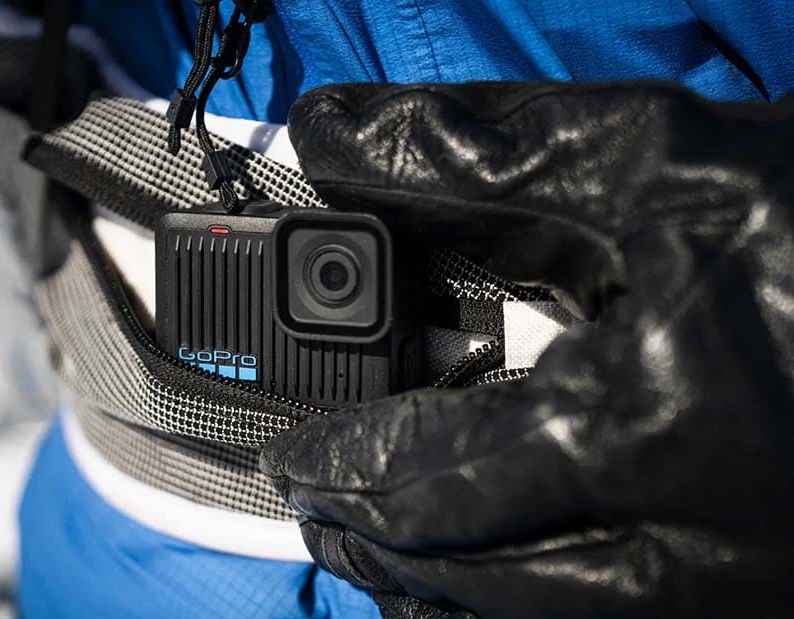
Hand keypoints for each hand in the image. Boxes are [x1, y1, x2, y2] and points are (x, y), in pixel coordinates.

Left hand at [261, 82, 793, 618]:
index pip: (425, 474)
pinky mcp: (767, 609)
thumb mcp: (665, 161)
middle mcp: (681, 551)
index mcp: (638, 435)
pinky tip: (490, 591)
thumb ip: (477, 152)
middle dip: (370, 541)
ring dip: (434, 592)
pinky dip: (519, 615)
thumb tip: (337, 134)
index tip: (289, 453)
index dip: (341, 461)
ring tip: (378, 560)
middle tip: (314, 514)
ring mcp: (730, 599)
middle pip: (464, 574)